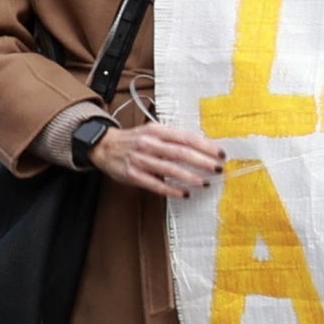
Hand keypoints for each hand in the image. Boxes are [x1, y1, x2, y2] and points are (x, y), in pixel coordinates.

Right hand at [91, 120, 224, 199]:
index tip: (220, 153)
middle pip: (180, 152)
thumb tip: (203, 147)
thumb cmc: (134, 140)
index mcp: (157, 131)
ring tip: (205, 182)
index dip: (205, 146)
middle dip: (202, 161)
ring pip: (169, 168)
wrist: (103, 145)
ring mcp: (140, 159)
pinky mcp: (132, 174)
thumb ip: (174, 138)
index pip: (186, 138)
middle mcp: (148, 143)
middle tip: (217, 169)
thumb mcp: (153, 131)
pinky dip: (171, 189)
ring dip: (189, 177)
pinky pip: (155, 184)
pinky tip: (184, 193)